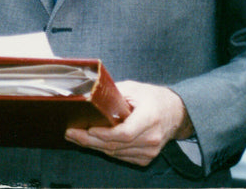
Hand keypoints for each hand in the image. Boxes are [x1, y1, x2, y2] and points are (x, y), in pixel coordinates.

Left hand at [64, 80, 192, 166]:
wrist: (175, 113)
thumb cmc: (152, 97)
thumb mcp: (133, 88)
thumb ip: (112, 93)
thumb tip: (88, 94)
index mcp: (150, 117)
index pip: (125, 133)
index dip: (105, 134)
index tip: (88, 129)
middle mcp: (151, 138)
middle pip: (116, 145)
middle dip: (90, 140)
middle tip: (70, 133)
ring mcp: (150, 151)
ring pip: (116, 153)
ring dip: (94, 146)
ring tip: (75, 136)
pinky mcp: (146, 158)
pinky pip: (121, 156)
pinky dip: (105, 150)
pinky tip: (91, 142)